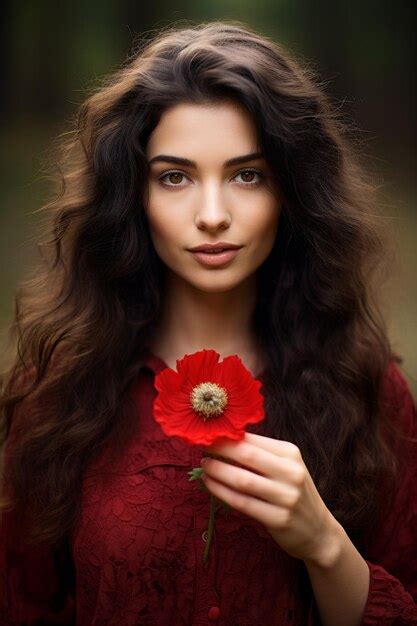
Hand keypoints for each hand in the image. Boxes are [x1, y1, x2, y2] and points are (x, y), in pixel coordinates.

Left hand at [201, 431, 341, 564]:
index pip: (253, 439)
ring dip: (218, 471)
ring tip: (204, 466)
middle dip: (219, 449)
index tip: (208, 434)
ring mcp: (286, 497)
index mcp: (291, 454)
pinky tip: (209, 485)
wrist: (318, 531)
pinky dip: (221, 492)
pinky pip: (242, 503)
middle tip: (201, 446)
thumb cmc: (293, 493)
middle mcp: (291, 472)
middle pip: (247, 455)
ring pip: (242, 480)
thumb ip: (260, 454)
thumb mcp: (285, 468)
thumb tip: (223, 440)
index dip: (227, 436)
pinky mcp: (278, 519)